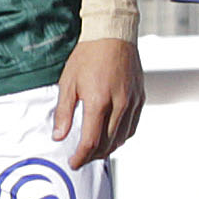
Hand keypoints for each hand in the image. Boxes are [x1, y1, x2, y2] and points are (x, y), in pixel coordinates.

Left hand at [49, 36, 142, 167]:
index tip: (74, 162)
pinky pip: (132, 126)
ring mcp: (132, 102)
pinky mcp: (140, 98)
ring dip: (108, 149)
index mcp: (99, 101)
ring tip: (95, 151)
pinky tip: (111, 137)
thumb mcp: (68, 83)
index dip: (81, 156)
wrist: (112, 36)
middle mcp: (119, 104)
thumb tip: (59, 136)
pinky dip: (121, 136)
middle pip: (108, 143)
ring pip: (122, 138)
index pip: (91, 141)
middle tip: (82, 158)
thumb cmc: (88, 56)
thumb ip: (64, 112)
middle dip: (93, 156)